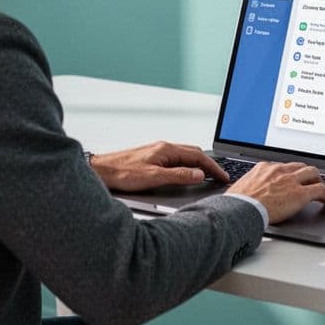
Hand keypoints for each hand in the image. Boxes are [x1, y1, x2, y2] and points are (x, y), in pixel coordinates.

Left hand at [90, 141, 229, 191]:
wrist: (100, 171)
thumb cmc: (122, 173)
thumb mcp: (154, 177)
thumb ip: (179, 175)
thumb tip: (199, 174)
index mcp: (166, 149)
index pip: (198, 156)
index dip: (214, 167)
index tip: (223, 177)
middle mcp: (163, 147)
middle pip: (194, 152)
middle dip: (210, 164)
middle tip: (220, 177)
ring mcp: (157, 152)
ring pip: (185, 155)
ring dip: (199, 164)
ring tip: (208, 175)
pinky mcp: (151, 158)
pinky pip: (176, 159)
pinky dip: (188, 165)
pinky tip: (187, 173)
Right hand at [226, 161, 324, 223]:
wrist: (241, 210)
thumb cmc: (236, 204)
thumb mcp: (240, 189)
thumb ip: (248, 188)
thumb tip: (244, 195)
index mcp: (264, 168)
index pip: (282, 166)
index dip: (289, 173)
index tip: (290, 178)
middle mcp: (279, 170)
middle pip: (299, 166)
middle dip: (306, 173)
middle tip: (310, 181)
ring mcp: (291, 181)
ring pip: (313, 173)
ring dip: (318, 181)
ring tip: (321, 188)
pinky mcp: (300, 194)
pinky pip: (320, 190)